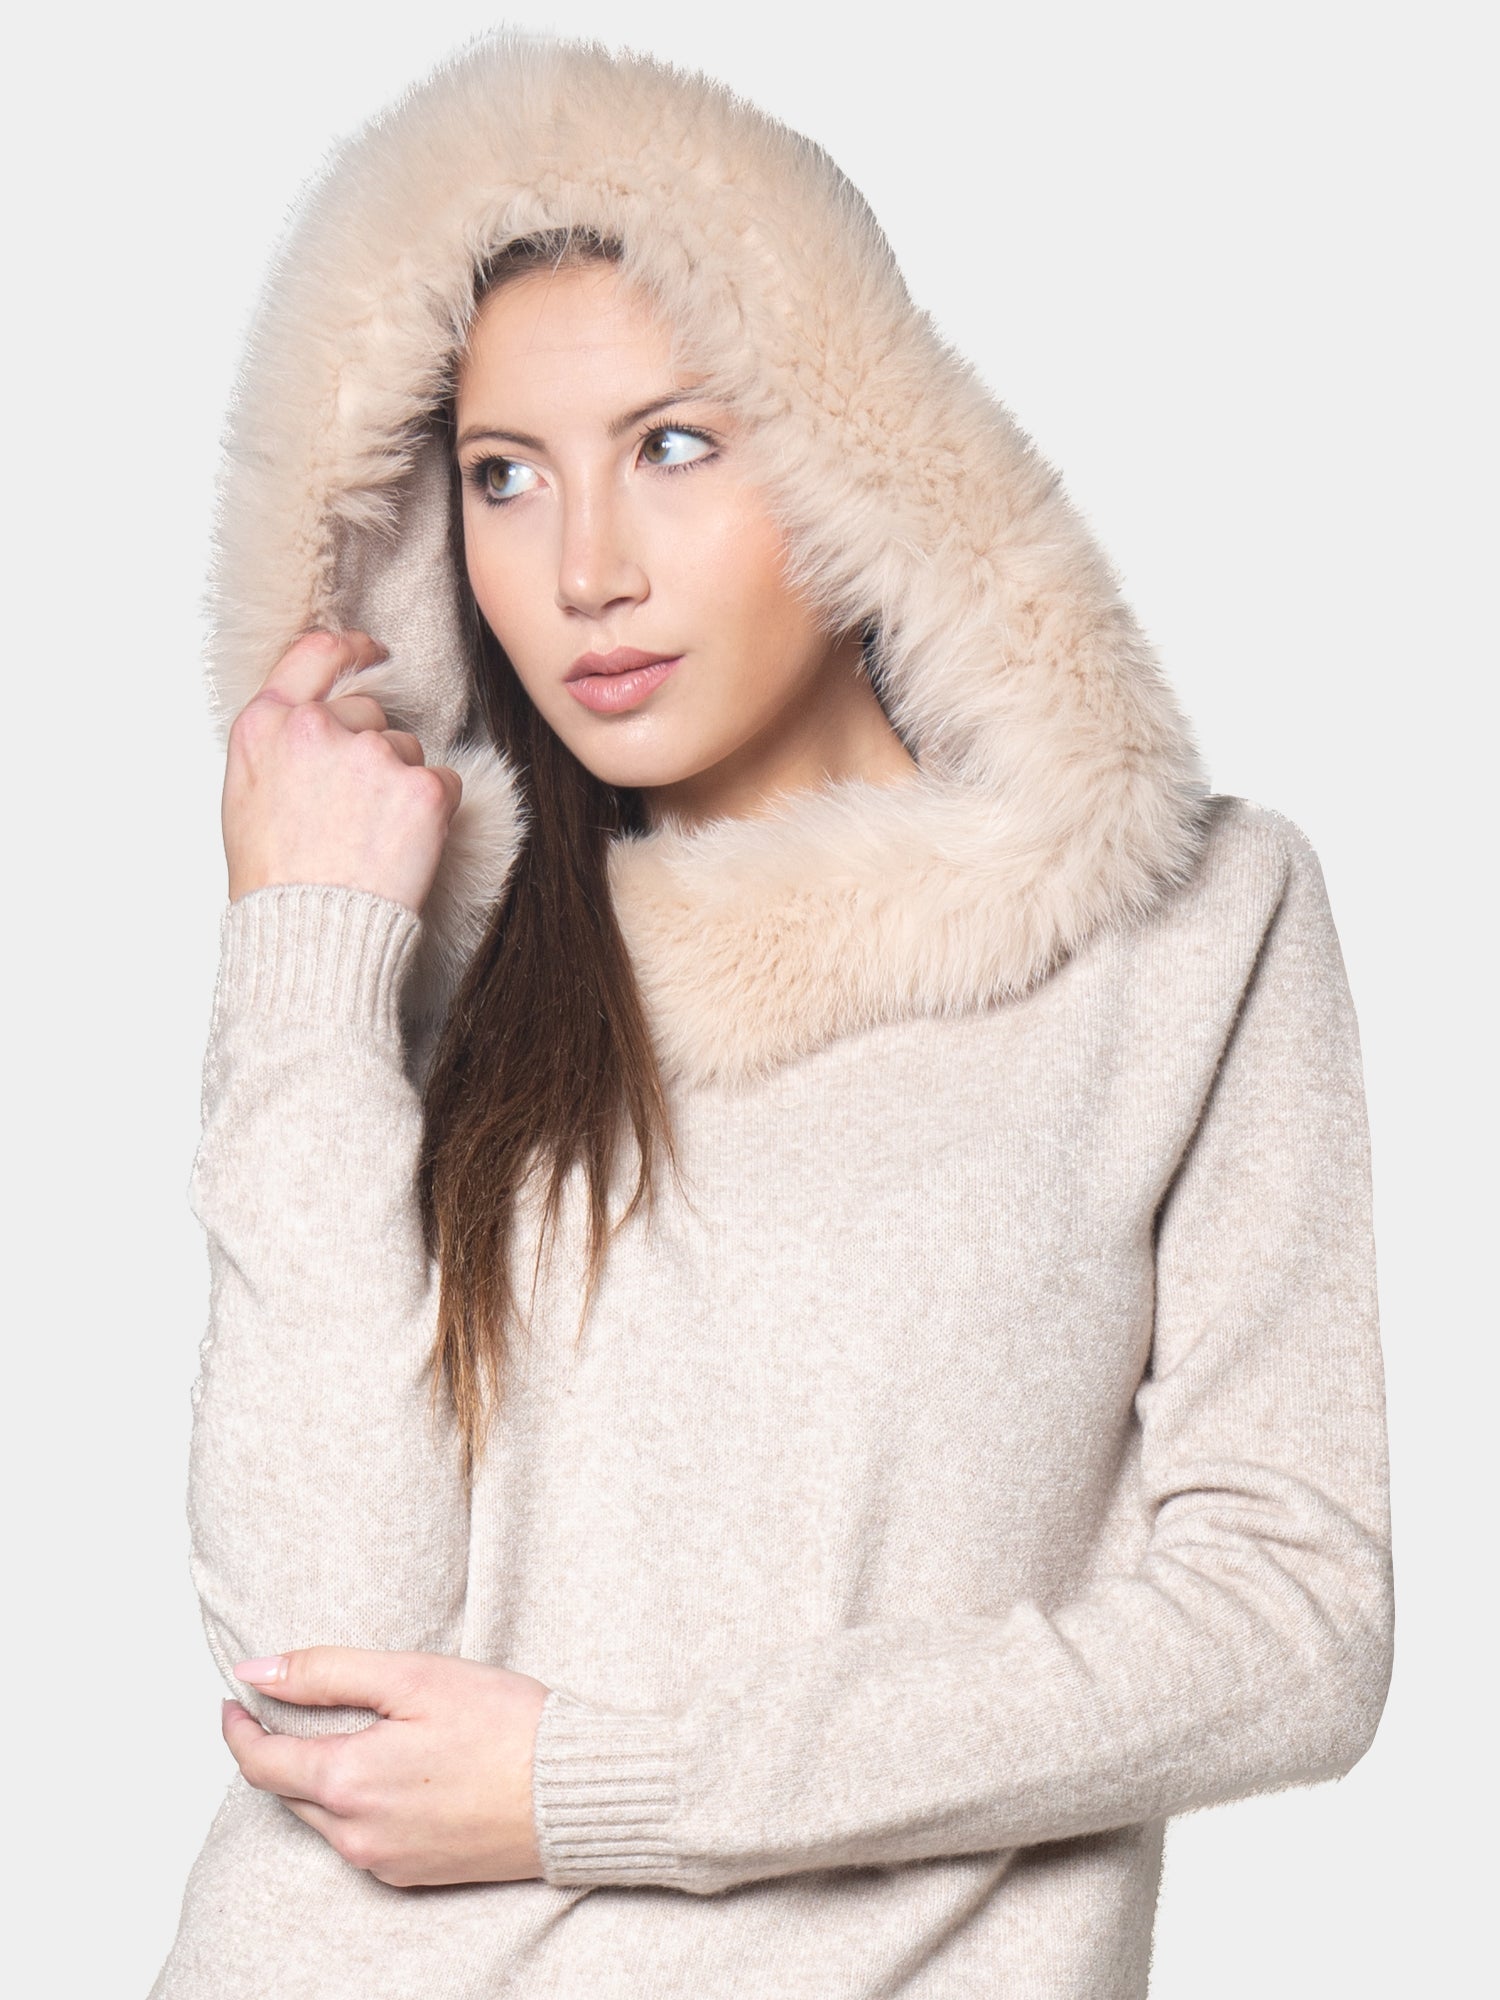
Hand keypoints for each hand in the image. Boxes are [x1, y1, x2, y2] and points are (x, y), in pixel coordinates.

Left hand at [221, 1646, 550, 1885]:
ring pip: (323, 1818)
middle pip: (289, 1792)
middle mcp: (356, 1835)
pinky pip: (361, 1839)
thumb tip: (255, 1671)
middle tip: (283, 1708)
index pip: (261, 1763)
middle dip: (276, 1750)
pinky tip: (387, 1772)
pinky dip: (355, 1804)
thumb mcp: (413, 1677)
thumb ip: (327, 1672)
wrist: (572, 1792)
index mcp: (348, 1782)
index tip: (232, 1702)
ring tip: (341, 1735)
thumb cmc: (504, 1725)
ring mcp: (385, 1861)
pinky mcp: (414, 1874)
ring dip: (316, 1779)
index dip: (238, 1729)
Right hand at [223, 627, 462, 915]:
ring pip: (406, 749)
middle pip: (369, 712)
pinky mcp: (421, 788)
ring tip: (369, 839)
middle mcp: (317, 728)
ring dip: (399, 784)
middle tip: (355, 811)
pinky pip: (444, 783)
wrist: (309, 935)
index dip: (353, 648)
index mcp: (265, 724)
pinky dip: (433, 811)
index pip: (315, 653)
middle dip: (371, 750)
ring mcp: (372, 754)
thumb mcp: (248, 795)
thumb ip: (280, 744)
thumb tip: (317, 720)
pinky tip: (402, 847)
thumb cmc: (275, 881)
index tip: (375, 651)